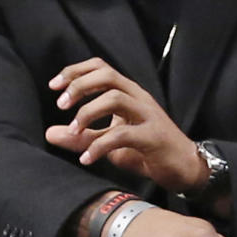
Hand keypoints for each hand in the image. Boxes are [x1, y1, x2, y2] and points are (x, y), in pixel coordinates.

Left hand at [45, 58, 207, 192]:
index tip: (54, 86)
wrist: (186, 169)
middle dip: (79, 86)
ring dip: (88, 113)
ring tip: (73, 131)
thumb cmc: (146, 151)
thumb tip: (49, 133)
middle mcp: (138, 97)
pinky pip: (123, 135)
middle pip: (107, 75)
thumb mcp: (109, 141)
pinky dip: (100, 145)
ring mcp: (148, 115)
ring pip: (115, 98)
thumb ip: (81, 136)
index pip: (100, 67)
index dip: (75, 71)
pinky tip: (87, 158)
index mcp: (128, 92)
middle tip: (60, 104)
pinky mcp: (154, 137)